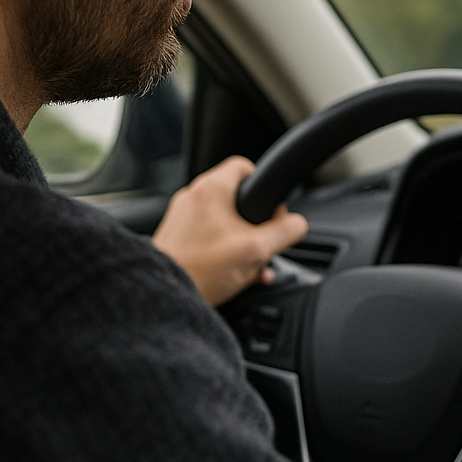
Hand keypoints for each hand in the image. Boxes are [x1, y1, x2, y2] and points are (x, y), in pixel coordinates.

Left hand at [151, 156, 308, 305]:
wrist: (164, 294)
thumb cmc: (201, 269)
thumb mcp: (257, 250)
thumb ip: (284, 232)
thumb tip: (297, 224)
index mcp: (211, 189)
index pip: (245, 166)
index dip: (264, 186)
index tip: (272, 211)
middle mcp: (193, 197)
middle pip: (237, 200)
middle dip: (256, 226)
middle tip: (263, 245)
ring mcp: (182, 219)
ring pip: (224, 223)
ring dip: (243, 243)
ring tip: (252, 268)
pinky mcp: (177, 239)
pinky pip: (209, 239)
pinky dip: (225, 253)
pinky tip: (236, 276)